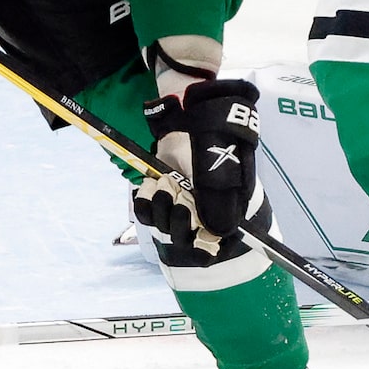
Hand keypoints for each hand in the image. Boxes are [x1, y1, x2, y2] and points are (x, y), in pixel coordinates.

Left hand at [136, 78, 262, 254]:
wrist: (190, 123)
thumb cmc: (213, 145)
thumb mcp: (223, 173)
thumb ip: (220, 204)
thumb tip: (218, 234)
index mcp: (221, 211)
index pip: (209, 243)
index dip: (201, 245)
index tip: (199, 239)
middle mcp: (198, 213)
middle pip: (182, 236)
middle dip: (179, 218)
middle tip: (181, 194)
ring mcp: (176, 204)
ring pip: (162, 225)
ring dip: (161, 206)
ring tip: (167, 183)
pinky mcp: (157, 196)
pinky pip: (144, 212)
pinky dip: (145, 200)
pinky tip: (152, 184)